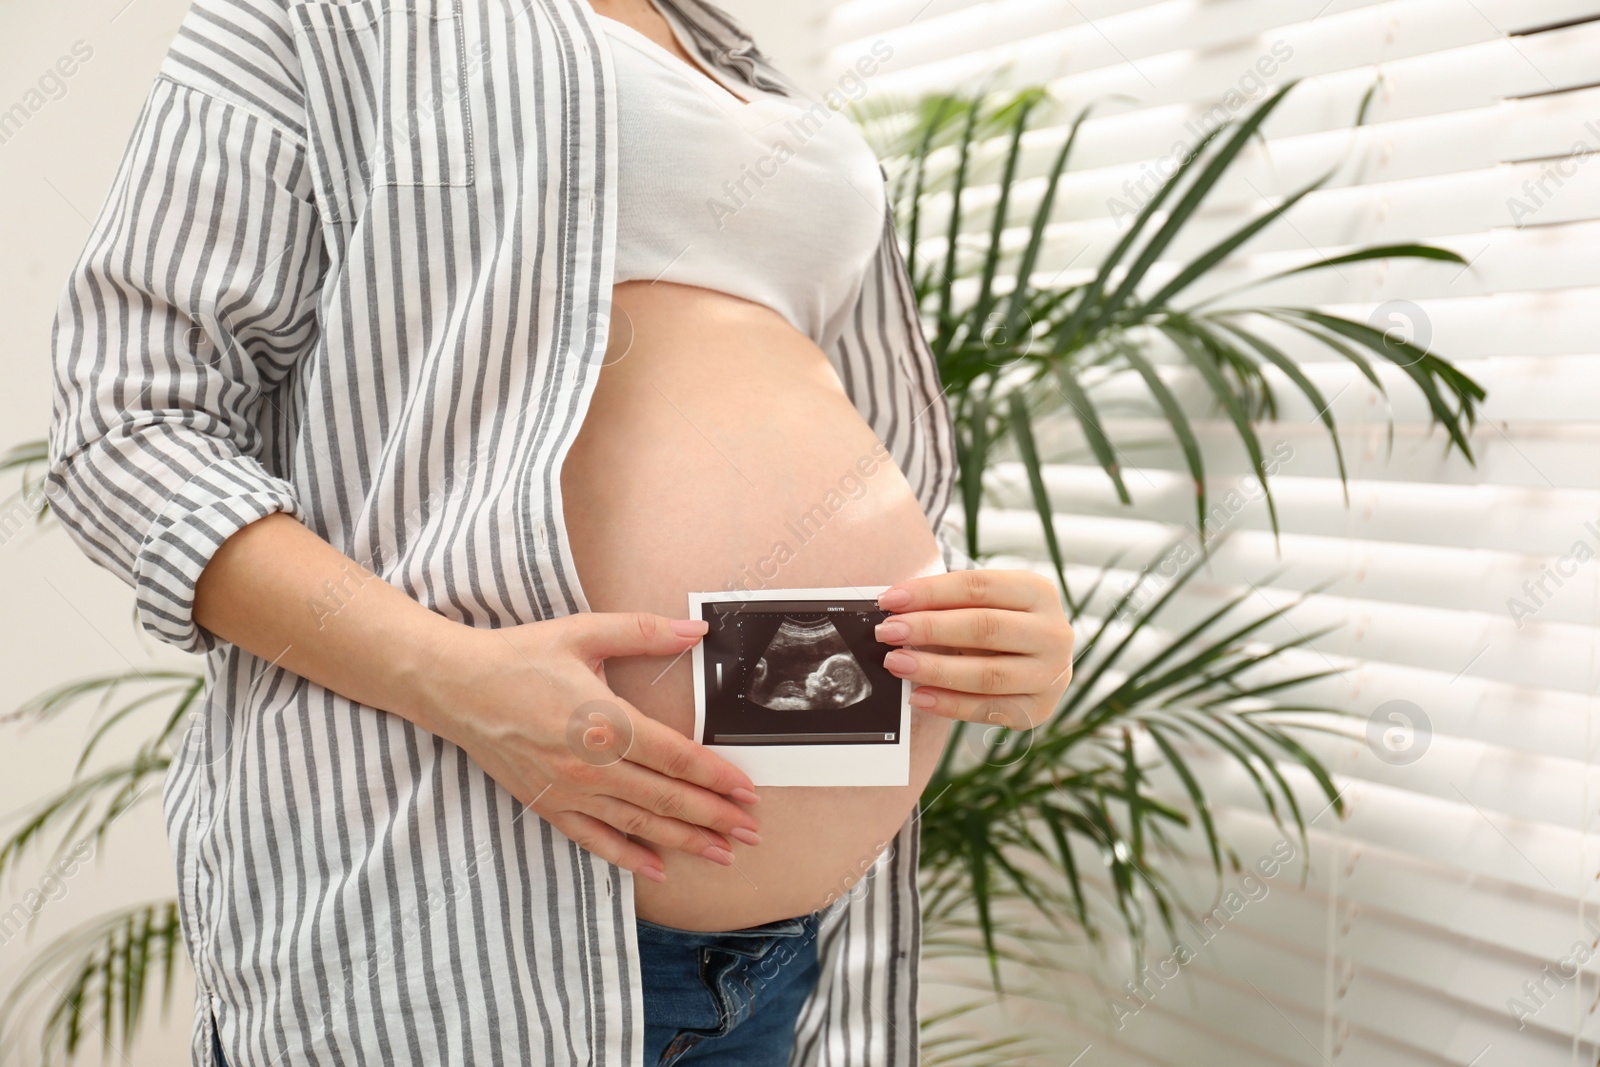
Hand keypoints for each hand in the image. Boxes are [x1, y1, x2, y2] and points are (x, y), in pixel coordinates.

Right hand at [406, 612, 760, 882]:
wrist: (456, 687)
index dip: (716, 777)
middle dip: (714, 817)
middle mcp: (590, 765)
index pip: (675, 757)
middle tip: (752, 832)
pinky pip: (596, 840)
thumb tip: (695, 629)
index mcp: (604, 721)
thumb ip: (643, 631)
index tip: (748, 792)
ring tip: (723, 853)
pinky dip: (629, 857)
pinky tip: (659, 868)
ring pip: (639, 824)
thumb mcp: (583, 632)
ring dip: (685, 841)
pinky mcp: (548, 806)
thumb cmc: (520, 656)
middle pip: (666, 798)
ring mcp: (568, 791)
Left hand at [873, 569, 1073, 730]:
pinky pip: (988, 709)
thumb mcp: (983, 603)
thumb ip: (947, 603)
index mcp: (1039, 592)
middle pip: (984, 628)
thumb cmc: (999, 622)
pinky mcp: (1039, 709)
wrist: (1037, 659)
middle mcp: (1053, 632)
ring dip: (934, 669)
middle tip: (888, 632)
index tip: (890, 599)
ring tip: (896, 663)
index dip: (930, 592)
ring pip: (987, 674)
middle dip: (928, 629)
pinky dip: (949, 704)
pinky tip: (918, 696)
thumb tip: (894, 609)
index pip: (978, 586)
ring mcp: (1051, 674)